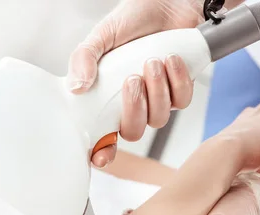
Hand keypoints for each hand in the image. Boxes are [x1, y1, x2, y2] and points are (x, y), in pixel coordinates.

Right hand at [68, 0, 203, 167]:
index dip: (101, 152)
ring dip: (156, 90)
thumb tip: (77, 87)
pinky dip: (177, 80)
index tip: (99, 155)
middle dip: (134, 109)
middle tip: (132, 80)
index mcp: (108, 99)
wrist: (166, 3)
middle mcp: (133, 104)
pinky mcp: (180, 91)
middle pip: (133, 132)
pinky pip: (181, 101)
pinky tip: (170, 59)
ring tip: (152, 61)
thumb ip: (84, 58)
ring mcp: (157, 100)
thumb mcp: (101, 36)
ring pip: (158, 119)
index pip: (102, 136)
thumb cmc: (133, 20)